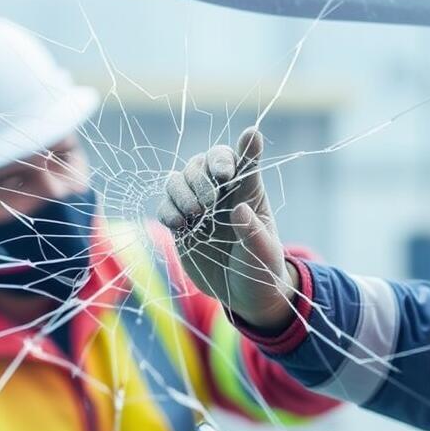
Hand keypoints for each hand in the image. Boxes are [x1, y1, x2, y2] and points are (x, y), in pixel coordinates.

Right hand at [158, 127, 297, 329]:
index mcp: (249, 192)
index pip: (245, 160)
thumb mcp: (264, 253)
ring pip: (178, 178)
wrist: (243, 294)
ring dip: (181, 190)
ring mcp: (198, 206)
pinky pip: (165, 205)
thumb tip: (239, 210)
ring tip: (194, 214)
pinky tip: (179, 225)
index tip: (250, 136)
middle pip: (202, 162)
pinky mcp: (180, 224)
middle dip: (202, 176)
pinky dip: (168, 210)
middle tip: (209, 203)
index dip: (245, 147)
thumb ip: (254, 231)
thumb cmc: (261, 268)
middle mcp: (221, 193)